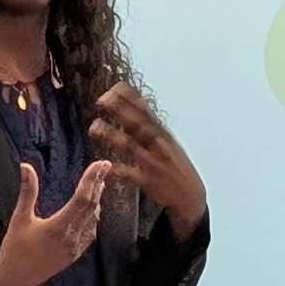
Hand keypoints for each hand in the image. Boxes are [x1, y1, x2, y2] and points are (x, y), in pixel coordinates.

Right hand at [0, 160, 110, 285]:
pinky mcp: (75, 254)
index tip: (100, 164)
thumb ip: (27, 192)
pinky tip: (92, 208)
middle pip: (91, 206)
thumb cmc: (15, 248)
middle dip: (98, 184)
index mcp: (58, 227)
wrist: (16, 278)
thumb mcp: (19, 218)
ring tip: (99, 182)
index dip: (92, 179)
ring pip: (93, 219)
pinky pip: (90, 231)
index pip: (82, 199)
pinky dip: (93, 216)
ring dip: (97, 199)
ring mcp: (75, 247)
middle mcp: (71, 237)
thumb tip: (25, 166)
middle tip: (104, 166)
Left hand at [89, 83, 206, 239]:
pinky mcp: (149, 181)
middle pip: (138, 123)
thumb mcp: (168, 141)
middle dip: (120, 111)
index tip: (112, 90)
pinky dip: (118, 170)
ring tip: (94, 128)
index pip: (146, 110)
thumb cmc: (174, 165)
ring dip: (112, 136)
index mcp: (163, 133)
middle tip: (101, 101)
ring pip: (131, 146)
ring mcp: (154, 162)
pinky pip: (131, 174)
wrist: (190, 195)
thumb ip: (150, 125)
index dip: (129, 99)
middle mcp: (159, 145)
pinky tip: (106, 166)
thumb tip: (133, 103)